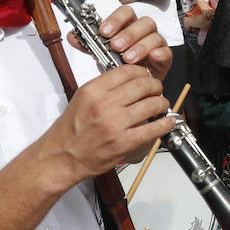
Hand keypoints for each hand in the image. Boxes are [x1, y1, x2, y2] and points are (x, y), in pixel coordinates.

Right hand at [41, 65, 172, 186]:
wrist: (61, 157)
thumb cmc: (70, 131)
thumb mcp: (82, 99)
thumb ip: (104, 88)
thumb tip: (128, 80)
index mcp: (93, 91)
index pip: (127, 71)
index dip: (142, 71)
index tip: (146, 75)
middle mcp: (104, 105)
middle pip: (142, 85)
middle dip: (155, 86)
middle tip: (157, 90)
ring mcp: (115, 124)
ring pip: (151, 104)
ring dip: (162, 103)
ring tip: (162, 105)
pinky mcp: (123, 142)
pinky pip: (152, 129)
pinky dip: (165, 124)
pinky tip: (167, 122)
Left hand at [94, 8, 172, 81]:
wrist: (129, 87)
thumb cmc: (118, 67)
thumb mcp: (100, 55)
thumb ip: (87, 45)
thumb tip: (73, 37)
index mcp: (128, 26)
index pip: (126, 13)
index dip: (116, 19)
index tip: (104, 31)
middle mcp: (143, 33)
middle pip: (143, 22)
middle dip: (129, 34)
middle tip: (116, 46)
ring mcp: (155, 45)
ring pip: (155, 36)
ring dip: (140, 46)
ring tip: (128, 58)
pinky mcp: (163, 59)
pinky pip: (167, 52)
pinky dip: (160, 54)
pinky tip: (152, 58)